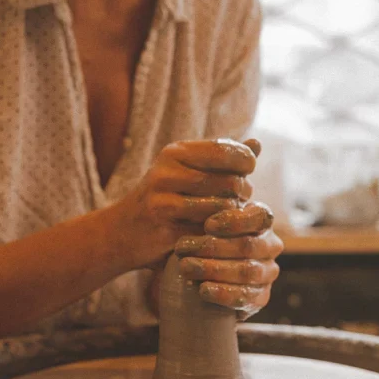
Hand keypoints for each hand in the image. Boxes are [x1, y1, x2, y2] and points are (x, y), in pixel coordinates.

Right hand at [109, 138, 257, 271]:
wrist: (120, 233)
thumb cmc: (162, 199)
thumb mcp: (187, 171)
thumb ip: (222, 159)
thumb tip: (257, 144)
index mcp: (175, 153)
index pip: (225, 150)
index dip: (245, 162)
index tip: (247, 172)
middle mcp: (166, 173)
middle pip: (229, 182)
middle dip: (242, 193)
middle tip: (239, 200)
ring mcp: (163, 202)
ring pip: (221, 208)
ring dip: (232, 216)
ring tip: (228, 215)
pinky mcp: (165, 230)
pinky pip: (208, 231)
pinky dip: (218, 234)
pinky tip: (215, 233)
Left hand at [176, 197, 282, 320]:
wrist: (200, 274)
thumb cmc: (201, 236)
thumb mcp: (203, 219)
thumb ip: (206, 208)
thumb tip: (199, 194)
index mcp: (261, 220)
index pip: (259, 216)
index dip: (235, 220)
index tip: (207, 225)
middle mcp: (270, 245)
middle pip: (248, 245)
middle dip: (213, 247)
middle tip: (182, 248)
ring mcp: (268, 272)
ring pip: (247, 271)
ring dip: (213, 269)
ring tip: (185, 267)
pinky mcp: (261, 297)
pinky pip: (247, 297)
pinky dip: (223, 294)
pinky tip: (203, 290)